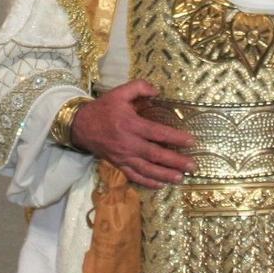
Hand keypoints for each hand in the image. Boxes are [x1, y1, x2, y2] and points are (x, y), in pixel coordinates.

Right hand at [69, 80, 195, 187]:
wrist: (80, 126)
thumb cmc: (103, 109)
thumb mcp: (119, 92)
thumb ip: (139, 87)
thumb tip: (157, 91)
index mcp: (130, 124)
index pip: (157, 133)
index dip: (175, 138)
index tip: (191, 141)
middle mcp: (128, 143)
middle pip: (155, 154)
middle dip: (175, 161)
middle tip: (192, 166)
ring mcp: (123, 156)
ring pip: (146, 169)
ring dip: (164, 175)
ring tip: (180, 178)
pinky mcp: (118, 164)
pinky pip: (134, 176)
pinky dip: (147, 182)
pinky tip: (160, 185)